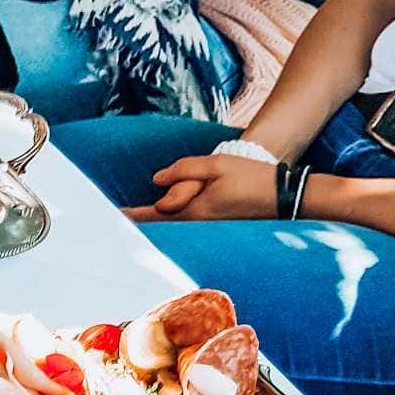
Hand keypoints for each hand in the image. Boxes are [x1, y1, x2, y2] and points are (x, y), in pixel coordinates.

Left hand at [126, 154, 277, 222]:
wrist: (284, 197)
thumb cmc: (251, 177)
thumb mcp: (216, 165)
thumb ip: (184, 171)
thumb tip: (156, 180)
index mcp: (194, 210)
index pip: (154, 215)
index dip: (131, 215)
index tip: (110, 216)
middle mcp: (197, 225)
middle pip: (160, 222)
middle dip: (138, 221)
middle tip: (113, 220)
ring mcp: (207, 229)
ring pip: (174, 224)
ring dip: (155, 222)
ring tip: (134, 219)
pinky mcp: (215, 228)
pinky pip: (187, 223)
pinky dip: (172, 220)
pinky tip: (165, 217)